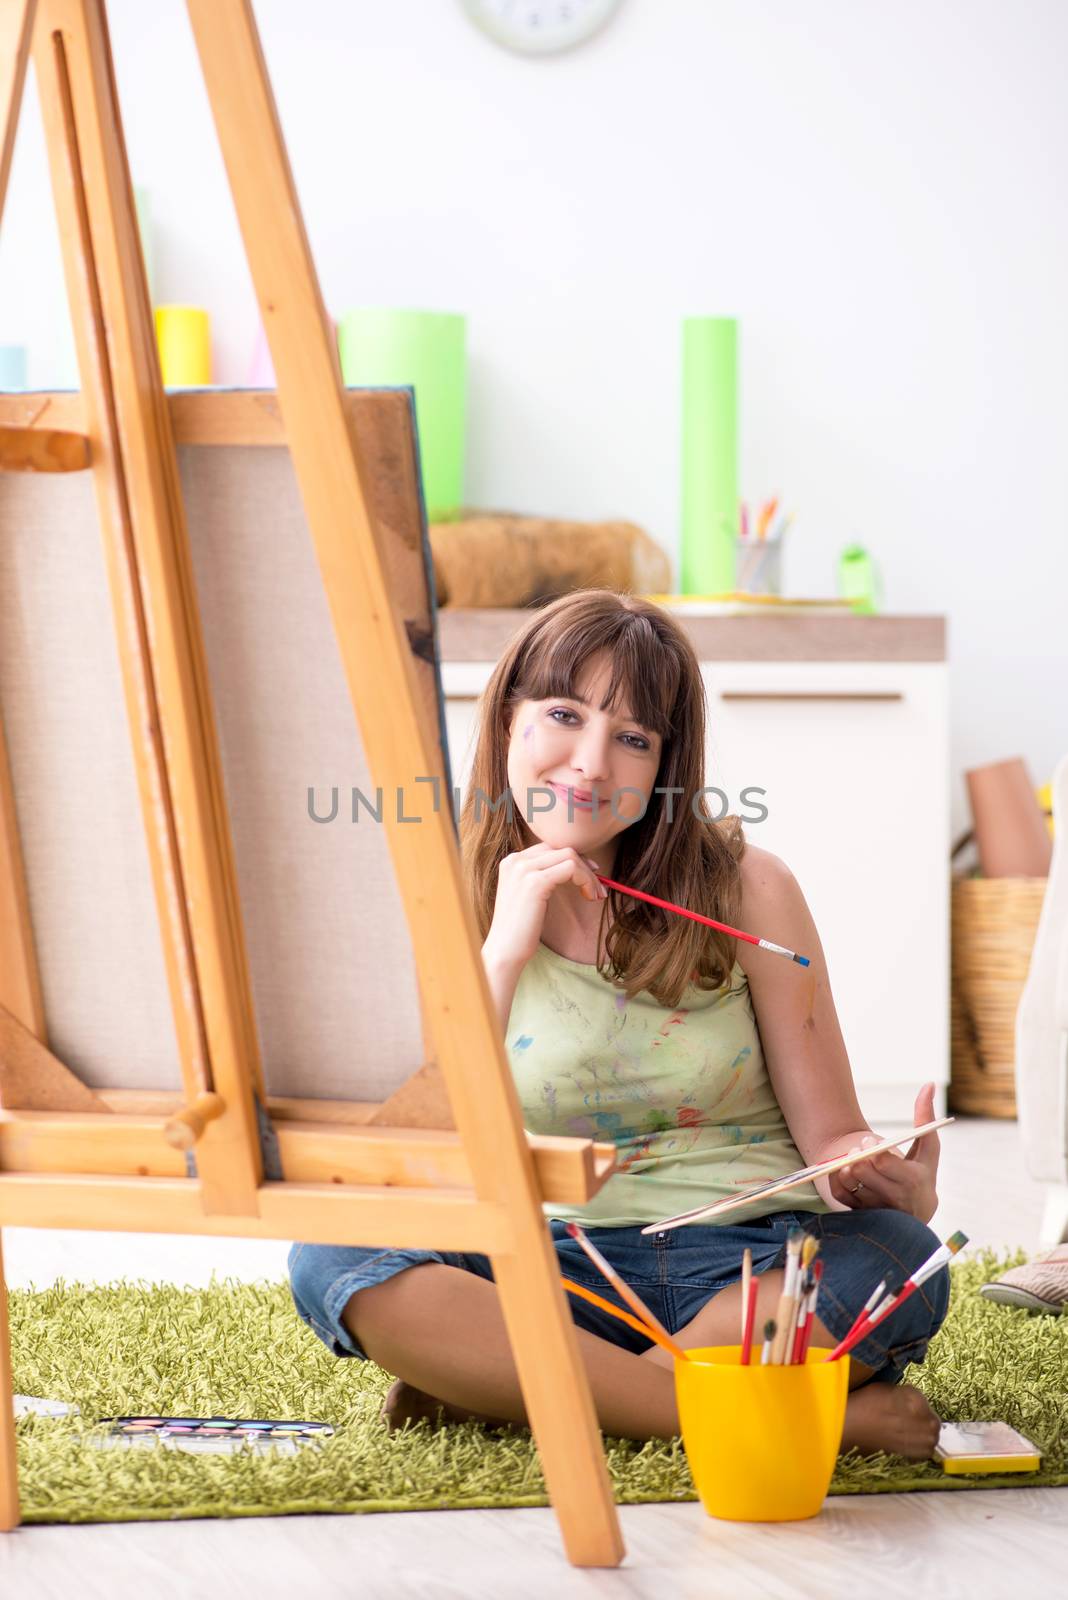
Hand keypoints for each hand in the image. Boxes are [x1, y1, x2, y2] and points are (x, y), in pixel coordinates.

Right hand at [481, 843, 606, 971]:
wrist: (505, 950)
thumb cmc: (520, 928)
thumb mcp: (529, 894)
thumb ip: (543, 875)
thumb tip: (574, 864)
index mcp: (512, 861)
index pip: (551, 847)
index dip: (575, 859)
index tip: (590, 875)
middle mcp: (516, 860)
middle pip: (562, 848)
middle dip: (585, 865)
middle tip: (598, 887)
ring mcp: (524, 869)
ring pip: (570, 856)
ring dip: (589, 874)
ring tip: (595, 894)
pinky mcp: (535, 882)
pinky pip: (571, 868)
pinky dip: (586, 880)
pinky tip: (589, 896)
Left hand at [829, 1083, 940, 1222]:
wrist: (918, 1208)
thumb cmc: (923, 1170)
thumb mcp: (929, 1147)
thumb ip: (927, 1117)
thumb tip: (929, 1084)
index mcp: (913, 1180)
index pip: (885, 1164)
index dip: (872, 1150)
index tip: (868, 1140)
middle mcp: (896, 1199)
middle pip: (864, 1173)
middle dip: (858, 1158)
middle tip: (856, 1149)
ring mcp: (878, 1209)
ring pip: (851, 1184)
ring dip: (844, 1168)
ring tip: (851, 1159)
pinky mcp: (864, 1215)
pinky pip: (841, 1196)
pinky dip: (836, 1180)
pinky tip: (841, 1170)